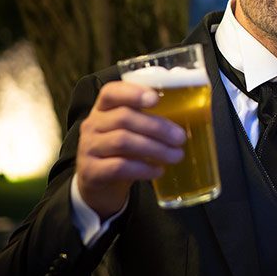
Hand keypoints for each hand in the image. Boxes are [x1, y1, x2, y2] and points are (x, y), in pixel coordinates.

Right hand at [75, 80, 185, 219]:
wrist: (97, 183)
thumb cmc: (120, 151)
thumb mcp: (129, 131)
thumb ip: (147, 120)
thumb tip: (187, 117)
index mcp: (103, 108)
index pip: (111, 92)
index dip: (133, 93)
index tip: (156, 99)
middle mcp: (92, 124)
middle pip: (124, 118)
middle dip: (157, 127)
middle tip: (180, 138)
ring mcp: (89, 148)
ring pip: (122, 142)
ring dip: (155, 148)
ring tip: (175, 155)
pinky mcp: (91, 171)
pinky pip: (119, 167)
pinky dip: (143, 168)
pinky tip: (158, 170)